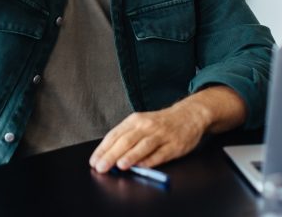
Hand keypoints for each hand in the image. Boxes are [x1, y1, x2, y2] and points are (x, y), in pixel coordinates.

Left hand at [89, 102, 207, 173]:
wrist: (188, 115)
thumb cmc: (160, 123)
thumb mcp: (141, 124)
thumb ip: (127, 137)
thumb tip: (110, 155)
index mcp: (135, 120)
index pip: (115, 134)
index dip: (103, 148)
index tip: (94, 160)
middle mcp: (146, 126)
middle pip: (126, 140)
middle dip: (112, 155)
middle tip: (101, 166)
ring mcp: (161, 135)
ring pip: (143, 145)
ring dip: (131, 156)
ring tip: (120, 165)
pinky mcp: (174, 145)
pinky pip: (161, 154)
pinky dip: (151, 160)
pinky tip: (142, 167)